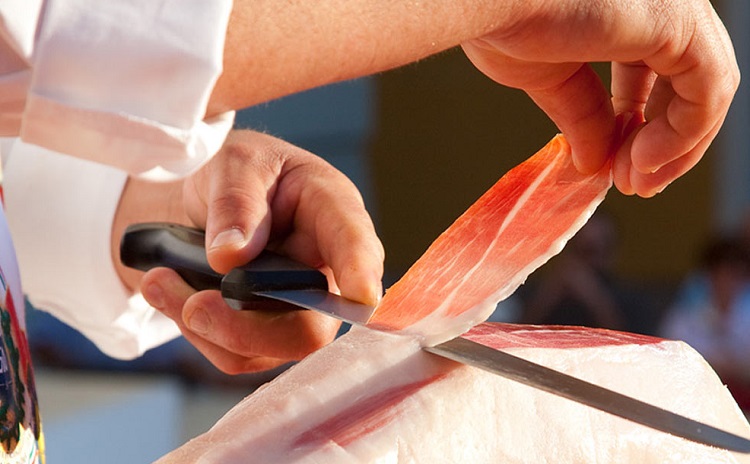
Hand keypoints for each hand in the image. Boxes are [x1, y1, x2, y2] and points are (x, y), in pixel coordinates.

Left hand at [115, 130, 383, 372]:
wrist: (200, 202)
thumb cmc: (236, 174)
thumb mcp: (233, 164)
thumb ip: (236, 202)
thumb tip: (231, 257)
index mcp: (331, 211)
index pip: (354, 243)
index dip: (361, 272)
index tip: (359, 295)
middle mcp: (325, 269)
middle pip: (311, 325)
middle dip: (246, 326)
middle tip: (193, 306)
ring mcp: (298, 309)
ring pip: (265, 349)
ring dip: (203, 323)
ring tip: (159, 279)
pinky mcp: (267, 335)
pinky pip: (233, 355)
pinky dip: (192, 329)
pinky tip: (170, 291)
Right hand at [461, 0, 738, 196]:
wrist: (486, 5)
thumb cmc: (503, 23)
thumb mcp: (552, 81)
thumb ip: (585, 117)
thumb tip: (595, 163)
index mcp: (632, 11)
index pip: (658, 71)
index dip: (644, 123)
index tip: (621, 167)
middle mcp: (662, 5)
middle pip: (688, 83)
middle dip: (663, 141)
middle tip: (635, 184)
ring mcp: (675, 10)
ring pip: (706, 91)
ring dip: (674, 148)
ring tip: (635, 180)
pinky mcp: (679, 25)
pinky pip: (707, 92)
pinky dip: (682, 137)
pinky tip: (644, 162)